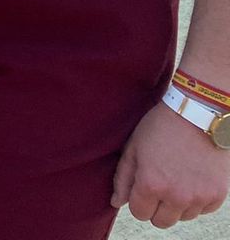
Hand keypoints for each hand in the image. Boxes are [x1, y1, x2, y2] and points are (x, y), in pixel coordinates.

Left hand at [111, 102, 229, 226]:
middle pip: (161, 221)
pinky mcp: (218, 195)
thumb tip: (117, 203)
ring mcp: (199, 197)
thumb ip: (123, 178)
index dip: (138, 200)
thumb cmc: (161, 127)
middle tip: (159, 184)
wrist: (198, 114)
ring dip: (177, 204)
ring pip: (183, 217)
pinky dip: (197, 200)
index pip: (139, 213)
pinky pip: (203, 210)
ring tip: (177, 177)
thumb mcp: (134, 147)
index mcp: (151, 184)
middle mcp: (176, 196)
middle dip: (156, 207)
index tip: (142, 186)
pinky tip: (192, 178)